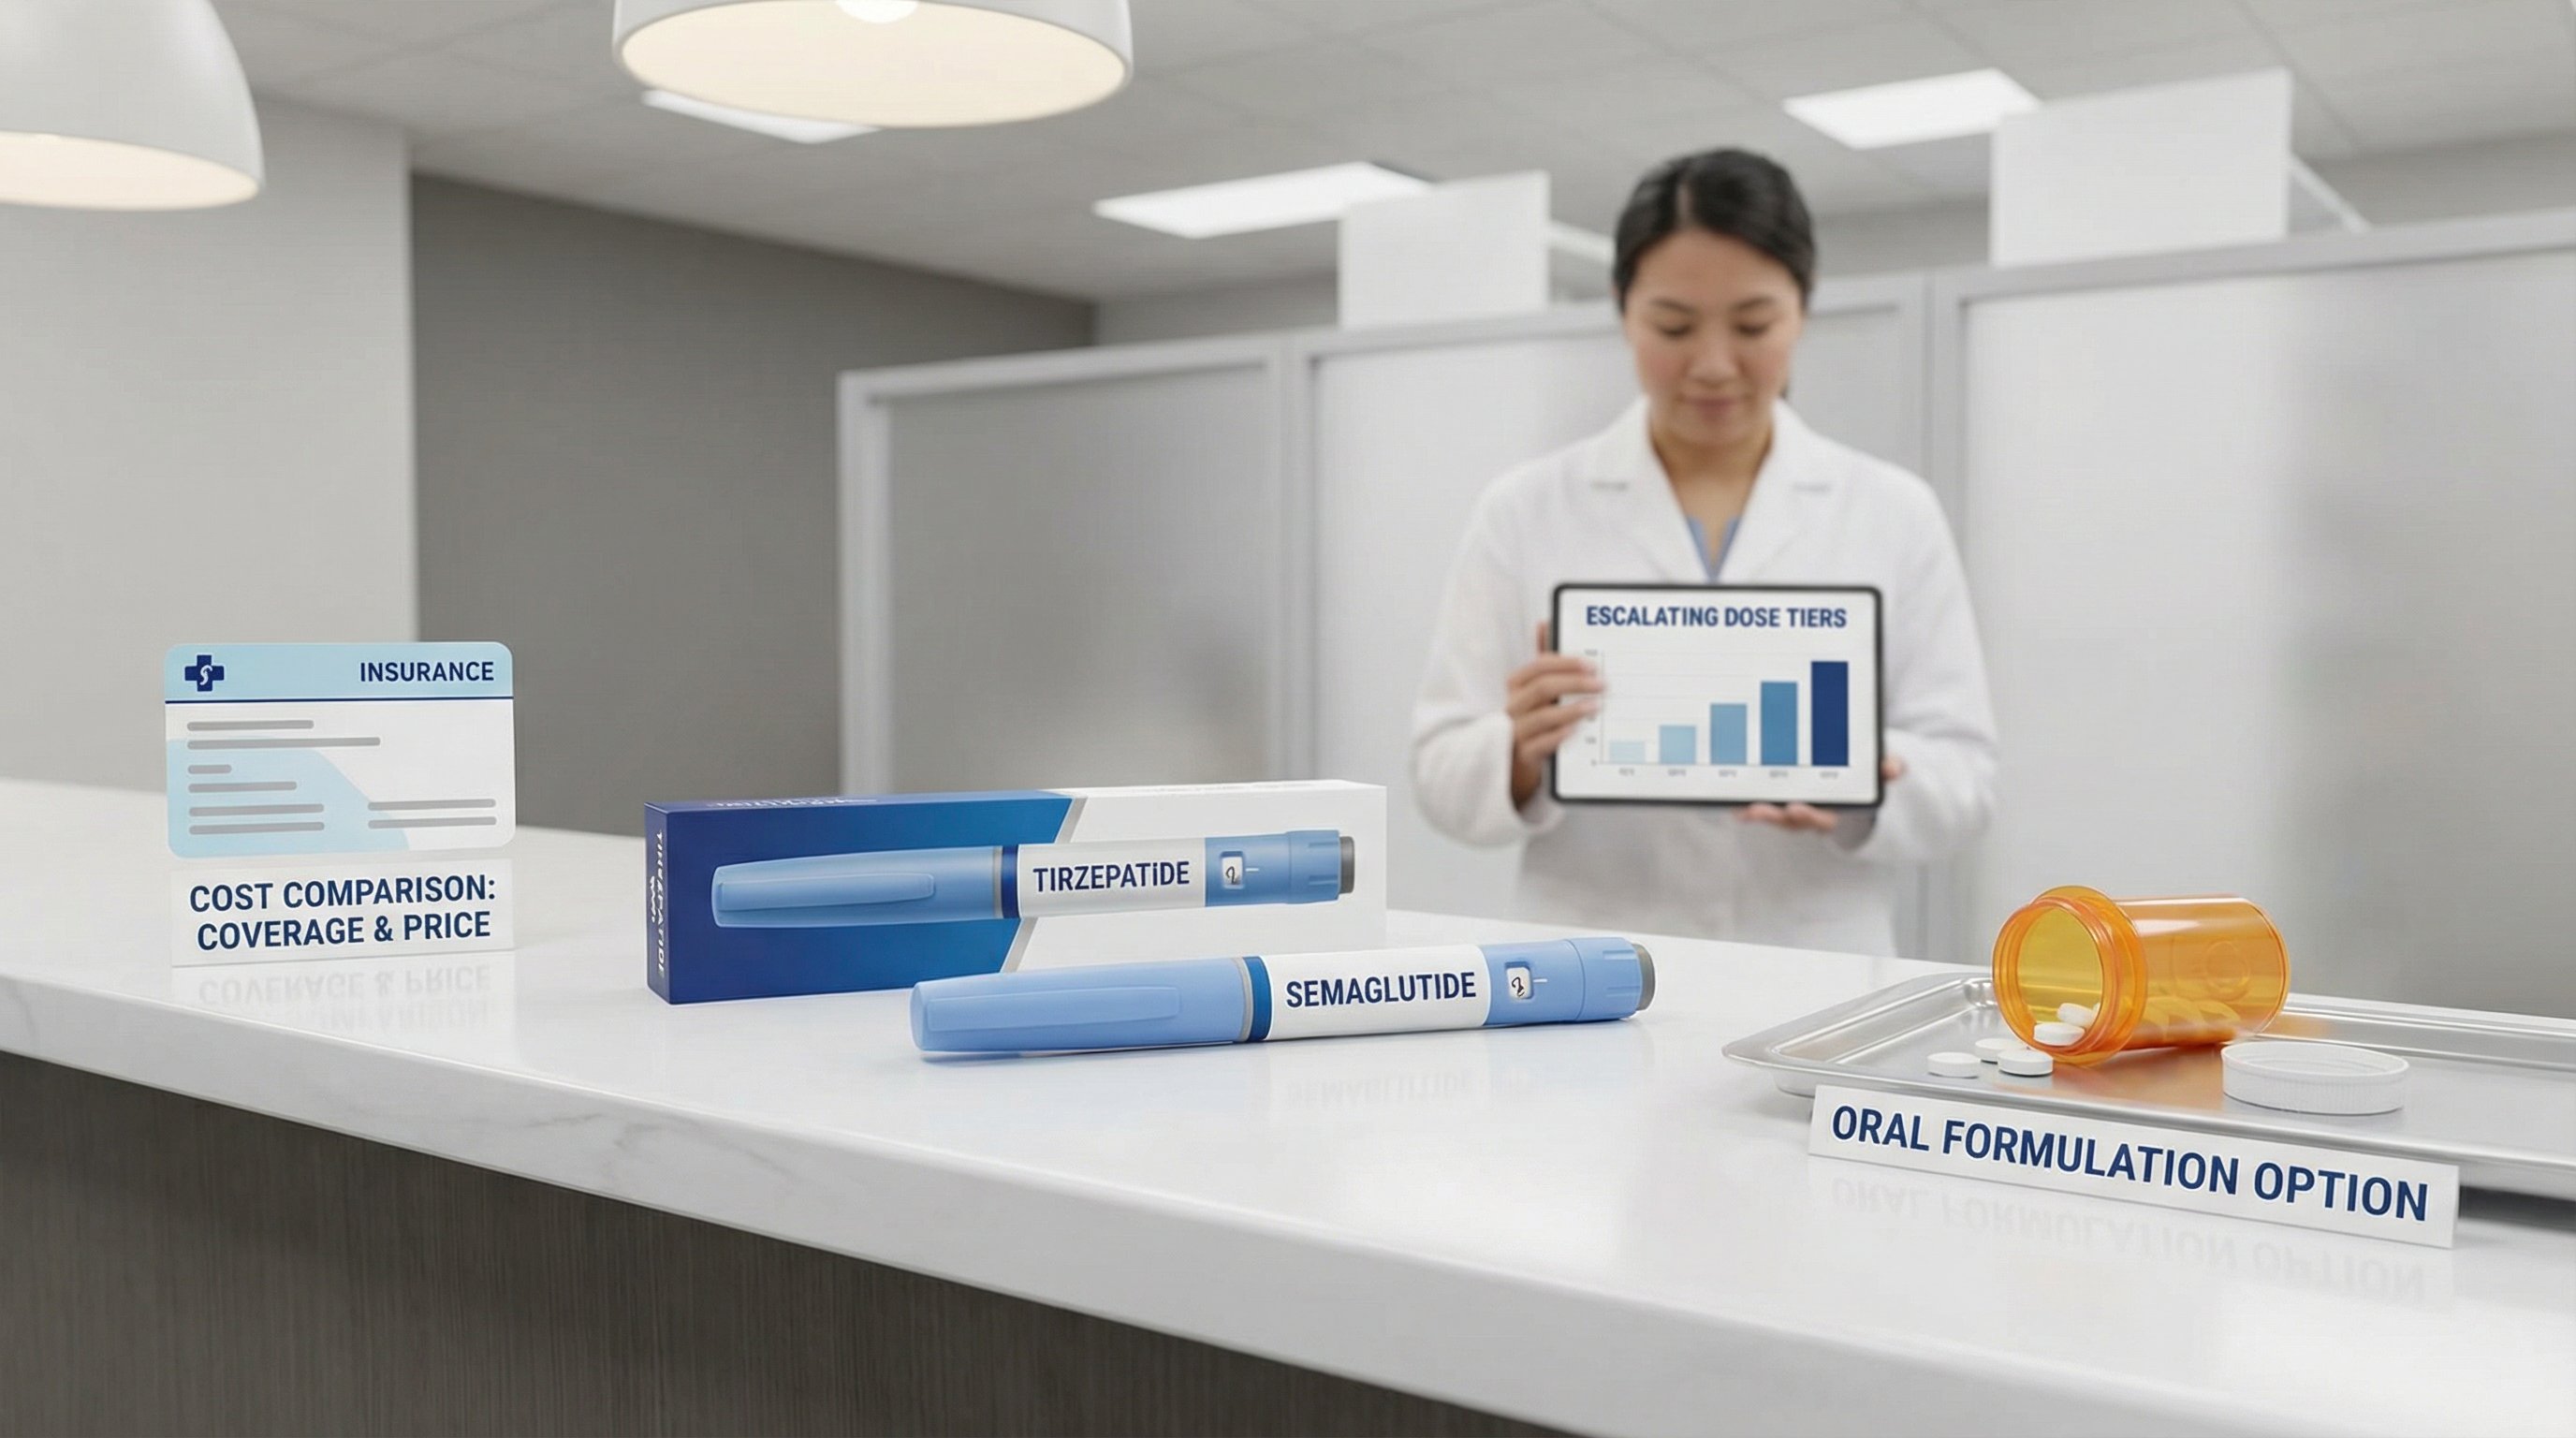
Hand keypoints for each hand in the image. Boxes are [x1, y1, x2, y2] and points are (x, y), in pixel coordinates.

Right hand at [1506, 622, 1601, 808]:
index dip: (1565, 664)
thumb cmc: (1531, 715)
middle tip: (1601, 684)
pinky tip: (1576, 730)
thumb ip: (1542, 659)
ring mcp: (1516, 731)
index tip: (1591, 664)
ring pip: (1541, 716)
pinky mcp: (1523, 754)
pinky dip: (1558, 736)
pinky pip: (1539, 745)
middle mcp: (1514, 706)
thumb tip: (1545, 623)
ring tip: (1595, 706)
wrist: (1514, 758)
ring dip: (1571, 710)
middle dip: (1574, 683)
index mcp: (1517, 685)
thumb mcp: (1535, 688)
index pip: (1538, 667)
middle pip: (1541, 688)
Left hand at [1739, 754, 1906, 832]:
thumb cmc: (1867, 772)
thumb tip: (1894, 769)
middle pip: (1791, 821)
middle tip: (1756, 811)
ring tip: (1741, 808)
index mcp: (1838, 809)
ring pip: (1774, 814)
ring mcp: (1795, 808)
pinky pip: (1763, 805)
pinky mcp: (1781, 800)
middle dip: (1774, 817)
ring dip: (1757, 812)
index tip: (1795, 808)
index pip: (1823, 817)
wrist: (1857, 774)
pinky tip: (1733, 800)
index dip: (1809, 816)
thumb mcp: (1882, 768)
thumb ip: (1889, 768)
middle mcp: (1814, 813)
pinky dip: (1748, 804)